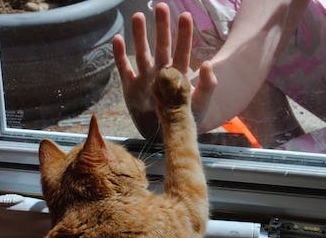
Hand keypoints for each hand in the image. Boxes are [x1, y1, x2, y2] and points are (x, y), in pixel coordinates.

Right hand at [112, 3, 216, 140]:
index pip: (182, 51)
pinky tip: (117, 39)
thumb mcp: (201, 104)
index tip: (185, 16)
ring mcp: (145, 79)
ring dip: (139, 35)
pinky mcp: (131, 88)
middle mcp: (161, 73)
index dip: (184, 34)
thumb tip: (208, 64)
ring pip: (141, 53)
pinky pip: (124, 69)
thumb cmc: (186, 119)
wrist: (167, 136)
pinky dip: (119, 55)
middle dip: (162, 27)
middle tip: (161, 6)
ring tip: (137, 16)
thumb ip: (208, 85)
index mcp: (178, 75)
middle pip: (161, 46)